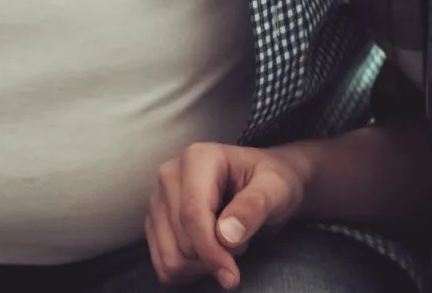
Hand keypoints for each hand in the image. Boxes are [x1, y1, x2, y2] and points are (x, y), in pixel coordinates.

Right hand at [146, 142, 309, 286]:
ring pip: (170, 257)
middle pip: (182, 240)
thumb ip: (255, 206)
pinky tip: (209, 256)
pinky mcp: (155, 222)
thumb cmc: (272, 182)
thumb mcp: (276, 189)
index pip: (192, 214)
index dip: (211, 250)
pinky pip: (163, 265)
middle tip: (241, 242)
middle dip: (214, 256)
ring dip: (202, 265)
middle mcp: (170, 175)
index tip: (232, 273)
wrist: (264, 184)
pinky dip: (188, 272)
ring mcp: (158, 200)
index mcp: (197, 159)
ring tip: (226, 244)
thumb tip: (227, 235)